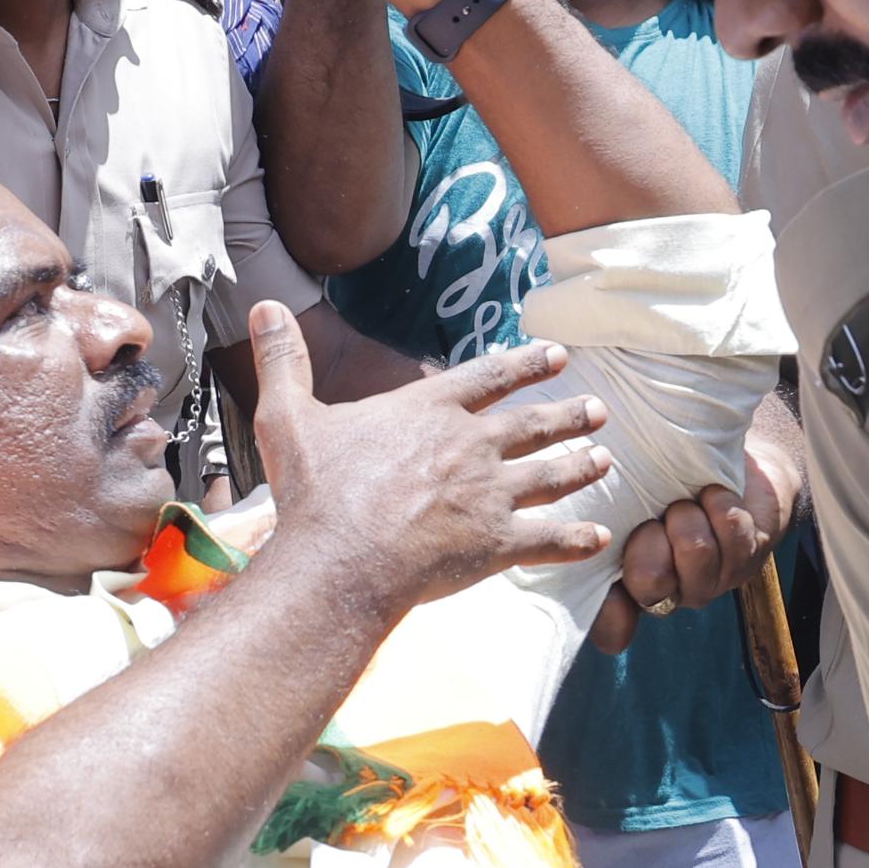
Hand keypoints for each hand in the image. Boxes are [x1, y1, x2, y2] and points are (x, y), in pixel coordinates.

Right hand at [245, 305, 610, 616]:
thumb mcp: (288, 417)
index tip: (556, 357)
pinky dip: (576, 539)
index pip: (488, 377)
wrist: (342, 559)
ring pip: (550, 474)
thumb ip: (284, 362)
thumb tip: (264, 308)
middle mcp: (471, 446)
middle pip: (531, 425)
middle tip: (598, 410)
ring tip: (604, 458)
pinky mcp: (498, 544)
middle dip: (567, 415)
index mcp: (429, 411)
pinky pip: (548, 540)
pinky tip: (599, 538)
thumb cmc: (317, 493)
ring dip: (580, 465)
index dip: (525, 365)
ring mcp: (490, 495)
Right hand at [585, 417, 798, 650]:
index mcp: (628, 586)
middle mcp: (669, 593)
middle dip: (650, 538)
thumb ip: (598, 521)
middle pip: (650, 582)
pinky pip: (733, 537)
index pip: (611, 628)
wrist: (716, 458)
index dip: (610, 613)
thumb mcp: (622, 500)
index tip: (608, 574)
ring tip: (689, 501)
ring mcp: (710, 581)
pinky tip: (715, 496)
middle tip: (657, 519)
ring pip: (695, 554)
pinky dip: (721, 505)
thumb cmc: (658, 480)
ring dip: (688, 515)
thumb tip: (565, 534)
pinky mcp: (747, 559)